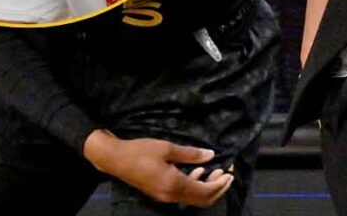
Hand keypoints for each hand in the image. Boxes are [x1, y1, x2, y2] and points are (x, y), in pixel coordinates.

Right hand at [82, 131, 233, 206]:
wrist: (116, 159)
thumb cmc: (141, 151)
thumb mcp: (167, 148)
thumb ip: (190, 154)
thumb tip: (211, 155)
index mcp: (174, 184)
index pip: (205, 192)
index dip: (220, 185)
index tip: (230, 173)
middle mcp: (171, 195)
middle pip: (202, 200)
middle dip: (218, 188)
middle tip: (228, 173)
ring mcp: (165, 196)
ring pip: (193, 198)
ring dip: (207, 186)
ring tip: (217, 170)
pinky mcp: (160, 193)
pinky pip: (183, 194)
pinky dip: (195, 184)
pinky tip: (198, 171)